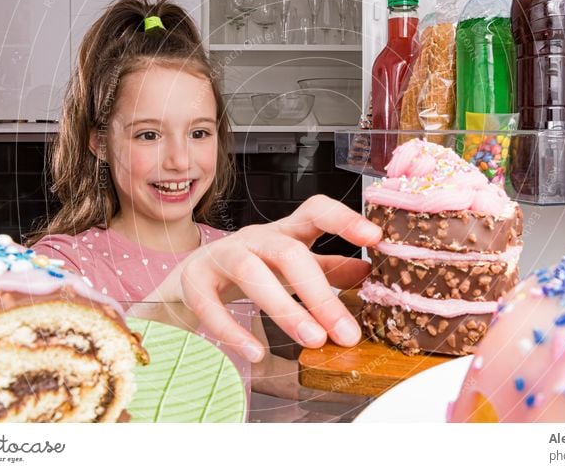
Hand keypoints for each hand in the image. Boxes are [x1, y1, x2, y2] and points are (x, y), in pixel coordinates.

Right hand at [155, 195, 381, 362]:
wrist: (190, 277)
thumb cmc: (252, 268)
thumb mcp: (292, 265)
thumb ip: (327, 267)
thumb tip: (367, 272)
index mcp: (284, 232)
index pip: (315, 211)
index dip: (344, 219)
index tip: (374, 238)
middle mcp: (254, 237)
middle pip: (288, 253)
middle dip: (319, 294)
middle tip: (346, 332)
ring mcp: (221, 256)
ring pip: (252, 274)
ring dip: (284, 309)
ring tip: (312, 340)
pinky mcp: (194, 280)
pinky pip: (211, 304)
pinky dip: (233, 330)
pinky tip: (255, 353)